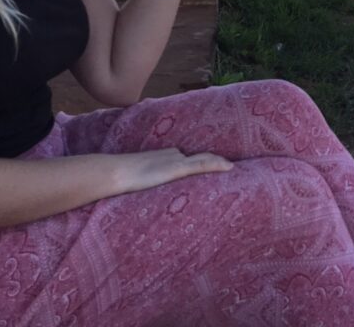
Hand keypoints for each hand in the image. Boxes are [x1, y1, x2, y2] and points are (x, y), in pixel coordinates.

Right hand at [113, 148, 232, 194]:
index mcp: (167, 157)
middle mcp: (175, 155)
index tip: (221, 162)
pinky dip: (217, 165)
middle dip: (217, 159)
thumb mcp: (139, 180)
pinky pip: (202, 166)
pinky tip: (229, 167)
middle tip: (234, 165)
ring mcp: (177, 161)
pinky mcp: (177, 169)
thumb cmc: (123, 179)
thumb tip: (146, 196)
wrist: (116, 173)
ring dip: (221, 163)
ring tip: (237, 167)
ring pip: (205, 160)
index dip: (208, 158)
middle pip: (202, 157)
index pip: (192, 157)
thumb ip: (147, 182)